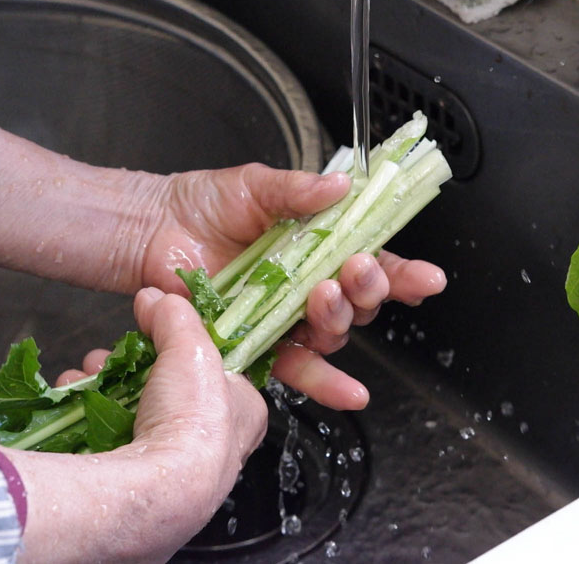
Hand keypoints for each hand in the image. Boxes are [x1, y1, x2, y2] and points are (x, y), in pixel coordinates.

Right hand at [6, 287, 266, 562]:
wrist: (157, 489)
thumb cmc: (193, 421)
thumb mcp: (191, 347)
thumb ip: (176, 318)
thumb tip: (157, 297)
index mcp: (244, 415)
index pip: (217, 374)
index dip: (185, 351)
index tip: (159, 335)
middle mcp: (213, 447)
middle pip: (168, 392)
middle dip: (133, 368)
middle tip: (112, 355)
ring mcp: (173, 471)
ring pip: (133, 414)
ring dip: (104, 387)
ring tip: (87, 371)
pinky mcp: (135, 486)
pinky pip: (107, 439)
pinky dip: (87, 414)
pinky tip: (73, 395)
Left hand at [139, 164, 446, 409]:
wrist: (150, 229)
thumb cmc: (203, 204)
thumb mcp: (256, 184)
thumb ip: (298, 189)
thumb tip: (341, 186)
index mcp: (319, 246)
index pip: (373, 261)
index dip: (403, 273)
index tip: (427, 278)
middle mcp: (309, 284)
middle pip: (360, 301)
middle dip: (369, 288)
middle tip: (356, 270)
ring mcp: (285, 316)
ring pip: (333, 332)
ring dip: (340, 320)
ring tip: (323, 297)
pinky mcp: (259, 342)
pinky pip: (297, 369)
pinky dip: (324, 384)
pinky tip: (349, 394)